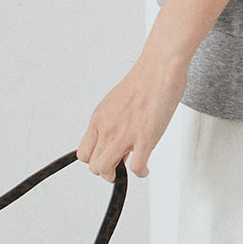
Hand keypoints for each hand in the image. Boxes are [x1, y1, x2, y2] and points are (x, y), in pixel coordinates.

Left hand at [76, 44, 189, 180]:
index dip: (95, 159)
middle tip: (119, 167)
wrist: (159, 68)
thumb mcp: (117, 102)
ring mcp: (125, 135)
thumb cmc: (144, 81)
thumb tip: (118, 141)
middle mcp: (108, 128)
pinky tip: (146, 167)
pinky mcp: (144, 139)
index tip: (106, 159)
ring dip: (119, 175)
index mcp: (99, 119)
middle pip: (93, 165)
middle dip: (106, 171)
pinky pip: (136, 168)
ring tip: (132, 167)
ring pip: (106, 170)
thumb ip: (114, 122)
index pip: (83, 152)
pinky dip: (141, 172)